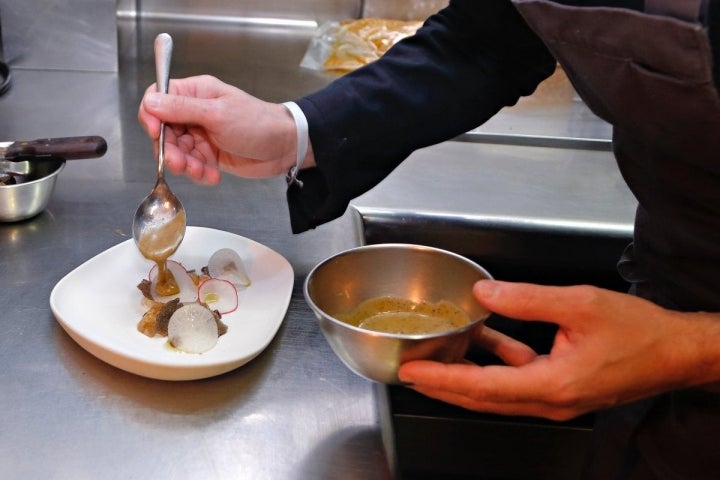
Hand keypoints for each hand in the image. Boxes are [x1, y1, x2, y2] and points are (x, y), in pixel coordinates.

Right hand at [138, 75, 312, 183]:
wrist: (284, 147)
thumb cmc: (257, 123)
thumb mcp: (218, 114)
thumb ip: (182, 109)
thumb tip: (150, 102)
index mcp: (195, 92)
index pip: (157, 98)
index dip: (151, 116)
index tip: (155, 133)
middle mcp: (194, 112)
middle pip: (164, 130)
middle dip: (170, 149)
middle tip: (181, 164)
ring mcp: (201, 134)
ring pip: (177, 151)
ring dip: (185, 165)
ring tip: (202, 172)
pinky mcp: (209, 154)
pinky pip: (192, 164)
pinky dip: (199, 173)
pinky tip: (213, 176)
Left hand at [398, 280, 719, 420]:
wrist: (676, 353)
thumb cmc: (640, 333)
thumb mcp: (579, 303)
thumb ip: (527, 298)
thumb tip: (485, 293)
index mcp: (553, 384)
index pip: (481, 386)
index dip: (442, 379)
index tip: (412, 372)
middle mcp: (551, 400)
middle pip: (482, 398)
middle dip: (442, 385)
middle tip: (410, 372)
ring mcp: (556, 400)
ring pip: (496, 392)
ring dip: (465, 376)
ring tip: (437, 358)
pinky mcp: (562, 391)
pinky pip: (517, 381)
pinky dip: (496, 364)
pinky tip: (486, 340)